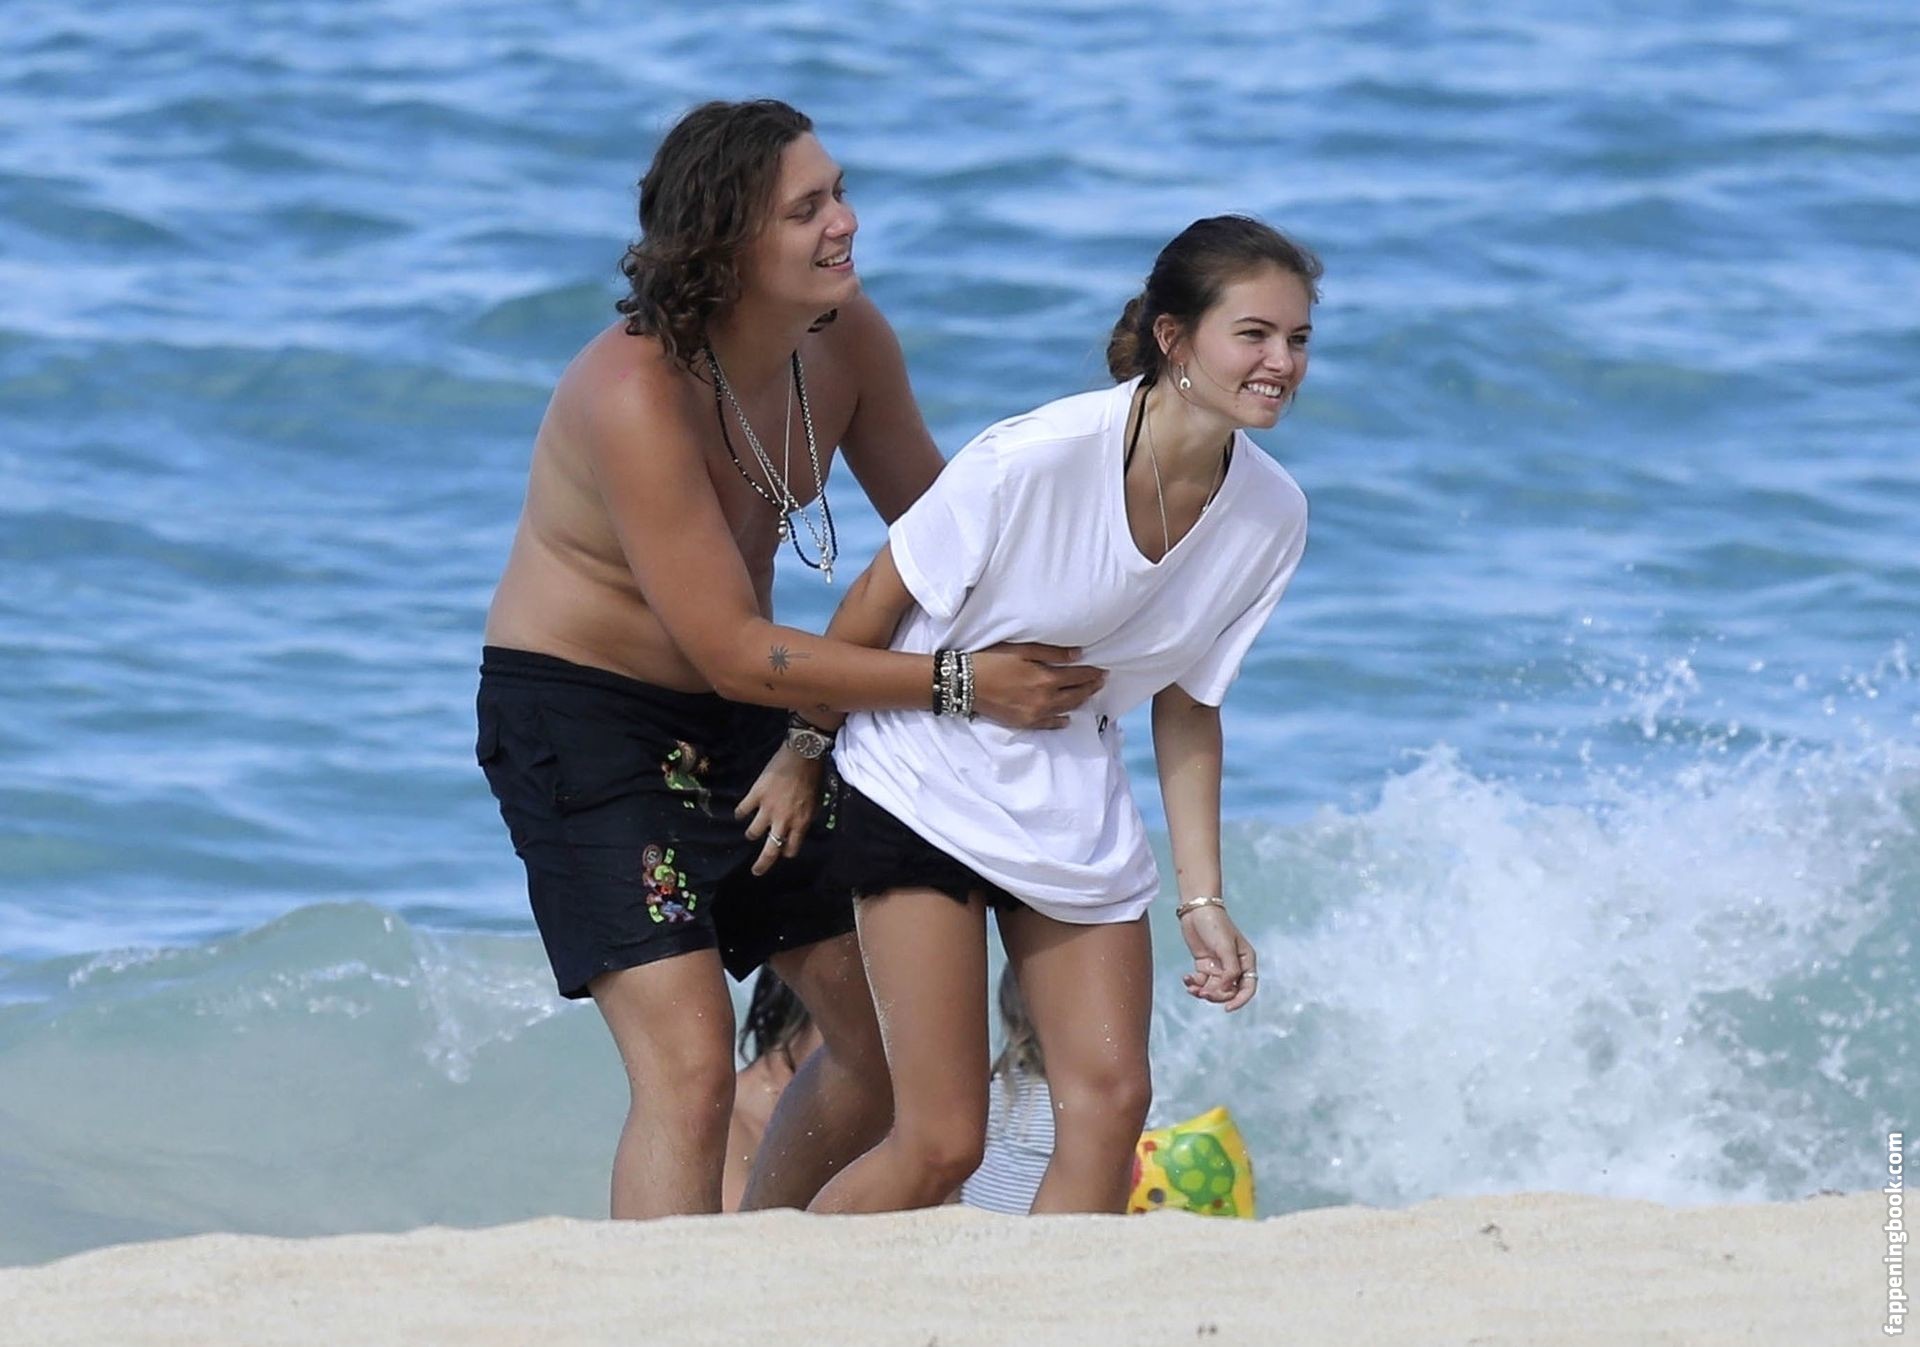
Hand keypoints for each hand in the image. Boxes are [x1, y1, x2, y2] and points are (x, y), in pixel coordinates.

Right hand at [735, 744, 824, 875]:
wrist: (802, 755)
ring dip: (752, 833)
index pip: (791, 849)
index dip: (786, 851)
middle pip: (770, 850)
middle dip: (762, 864)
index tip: (783, 850)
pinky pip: (742, 811)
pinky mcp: (755, 795)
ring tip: (752, 831)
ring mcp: (767, 808)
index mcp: (801, 823)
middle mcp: (783, 820)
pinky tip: (741, 813)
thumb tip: (798, 827)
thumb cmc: (813, 777)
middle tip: (756, 871)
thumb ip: (805, 818)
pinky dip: (741, 813)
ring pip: (753, 833)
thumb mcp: (816, 802)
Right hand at [970, 643, 1107, 729]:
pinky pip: (1049, 724)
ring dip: (1080, 702)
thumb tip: (1078, 655)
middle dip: (1091, 687)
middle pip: (1076, 694)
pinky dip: (1061, 721)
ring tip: (1088, 695)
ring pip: (1066, 709)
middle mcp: (1045, 699)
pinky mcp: (1024, 723)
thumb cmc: (992, 660)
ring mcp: (1035, 714)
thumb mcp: (1022, 649)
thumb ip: (1052, 653)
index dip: (1092, 673)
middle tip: (1101, 682)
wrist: (965, 683)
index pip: (1078, 676)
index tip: (1103, 670)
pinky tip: (1066, 719)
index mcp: (1046, 678)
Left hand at [1179, 906, 1257, 1011]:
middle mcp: (1234, 966)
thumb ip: (1229, 970)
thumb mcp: (1225, 947)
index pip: (1248, 988)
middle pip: (1229, 992)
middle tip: (1203, 992)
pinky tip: (1187, 979)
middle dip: (1216, 995)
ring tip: (1192, 988)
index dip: (1240, 1001)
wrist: (1196, 910)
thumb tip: (1226, 989)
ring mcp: (1219, 966)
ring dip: (1203, 992)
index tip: (1227, 1009)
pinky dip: (1194, 984)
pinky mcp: (1204, 965)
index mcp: (1246, 961)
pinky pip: (1202, 982)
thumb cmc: (1215, 924)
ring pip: (1214, 989)